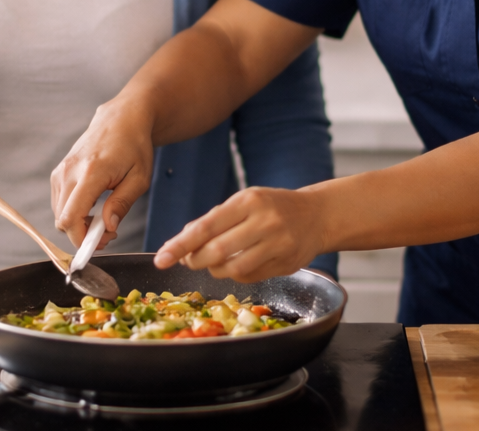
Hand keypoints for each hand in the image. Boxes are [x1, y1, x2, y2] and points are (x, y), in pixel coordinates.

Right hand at [51, 96, 155, 247]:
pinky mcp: (59, 171)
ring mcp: (61, 170)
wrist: (122, 118)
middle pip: (62, 220)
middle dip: (82, 234)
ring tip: (103, 216)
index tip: (102, 242)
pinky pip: (59, 202)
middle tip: (108, 231)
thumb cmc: (135, 145)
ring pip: (59, 213)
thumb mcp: (139, 177)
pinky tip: (93, 206)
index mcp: (91, 172)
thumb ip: (122, 203)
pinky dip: (73, 211)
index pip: (71, 218)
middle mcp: (70, 171)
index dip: (82, 239)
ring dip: (78, 224)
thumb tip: (108, 227)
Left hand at [153, 186, 325, 280]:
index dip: (180, 245)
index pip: (206, 226)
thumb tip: (183, 242)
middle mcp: (264, 221)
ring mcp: (277, 243)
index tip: (161, 258)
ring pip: (232, 269)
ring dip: (214, 270)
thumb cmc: (273, 207)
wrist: (316, 215)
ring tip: (213, 262)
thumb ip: (216, 220)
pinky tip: (238, 263)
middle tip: (186, 261)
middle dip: (195, 260)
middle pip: (216, 251)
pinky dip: (235, 274)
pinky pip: (249, 277)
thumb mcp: (245, 202)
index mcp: (248, 201)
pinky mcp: (285, 263)